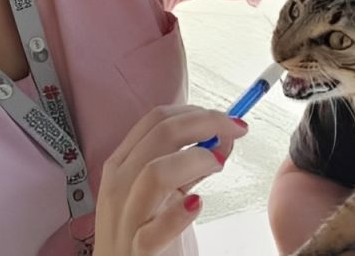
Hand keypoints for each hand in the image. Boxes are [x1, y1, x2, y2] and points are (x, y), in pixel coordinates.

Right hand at [92, 105, 247, 255]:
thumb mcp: (166, 191)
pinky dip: (179, 214)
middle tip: (236, 131)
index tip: (228, 119)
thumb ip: (191, 163)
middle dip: (206, 124)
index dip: (197, 112)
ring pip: (155, 172)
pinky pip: (155, 230)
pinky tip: (197, 205)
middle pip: (161, 134)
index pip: (156, 119)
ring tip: (217, 165)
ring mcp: (126, 219)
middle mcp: (119, 186)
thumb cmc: (147, 232)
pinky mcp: (139, 251)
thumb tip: (225, 136)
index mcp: (122, 165)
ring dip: (195, 159)